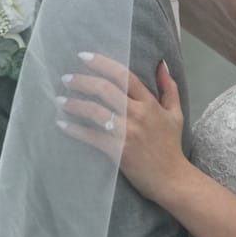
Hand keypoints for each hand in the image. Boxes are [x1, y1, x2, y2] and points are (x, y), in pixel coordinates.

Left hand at [56, 53, 187, 201]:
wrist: (172, 179)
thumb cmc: (171, 146)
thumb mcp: (175, 113)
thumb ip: (169, 87)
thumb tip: (161, 64)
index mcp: (150, 103)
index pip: (124, 76)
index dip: (103, 64)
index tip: (84, 57)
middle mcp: (138, 114)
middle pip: (105, 90)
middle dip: (82, 81)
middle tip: (66, 79)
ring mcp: (127, 133)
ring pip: (95, 112)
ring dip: (74, 104)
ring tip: (60, 100)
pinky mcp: (118, 151)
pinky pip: (91, 136)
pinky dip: (74, 130)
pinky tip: (62, 124)